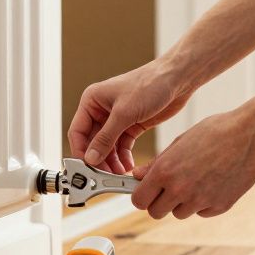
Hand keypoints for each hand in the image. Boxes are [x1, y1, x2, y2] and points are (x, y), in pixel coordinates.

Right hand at [68, 59, 191, 173]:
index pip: (77, 131)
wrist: (177, 79)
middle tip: (104, 175)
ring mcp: (117, 118)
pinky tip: (128, 166)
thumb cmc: (149, 84)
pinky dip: (123, 157)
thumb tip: (91, 157)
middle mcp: (101, 109)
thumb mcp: (124, 113)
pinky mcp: (131, 124)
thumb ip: (106, 137)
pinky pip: (122, 146)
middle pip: (93, 141)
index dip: (81, 151)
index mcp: (92, 100)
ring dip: (111, 161)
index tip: (87, 169)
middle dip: (98, 159)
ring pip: (108, 146)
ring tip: (119, 173)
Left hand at [130, 108, 254, 219]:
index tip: (146, 190)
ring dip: (182, 202)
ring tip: (196, 178)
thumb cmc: (215, 132)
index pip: (139, 200)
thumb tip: (137, 176)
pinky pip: (201, 212)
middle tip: (168, 188)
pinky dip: (203, 203)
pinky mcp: (218, 207)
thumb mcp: (180, 142)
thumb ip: (156, 164)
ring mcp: (200, 201)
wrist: (250, 136)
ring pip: (179, 213)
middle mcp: (180, 190)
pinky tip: (212, 182)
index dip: (141, 196)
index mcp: (165, 171)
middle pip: (155, 213)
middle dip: (159, 202)